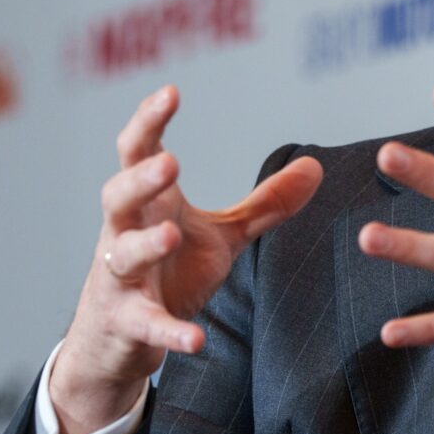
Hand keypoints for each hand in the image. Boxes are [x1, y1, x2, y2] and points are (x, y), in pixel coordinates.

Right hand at [51, 85, 322, 433]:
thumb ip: (264, 205)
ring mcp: (119, 280)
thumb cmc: (171, 273)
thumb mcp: (221, 237)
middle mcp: (123, 234)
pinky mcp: (127, 325)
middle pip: (118, 196)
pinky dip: (169, 332)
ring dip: (146, 244)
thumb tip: (316, 166)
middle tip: (170, 162)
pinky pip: (147, 326)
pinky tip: (196, 340)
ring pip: (121, 256)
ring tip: (171, 233)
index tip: (171, 92)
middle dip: (140, 179)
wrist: (119, 342)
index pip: (138, 153)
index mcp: (148, 204)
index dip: (149, 122)